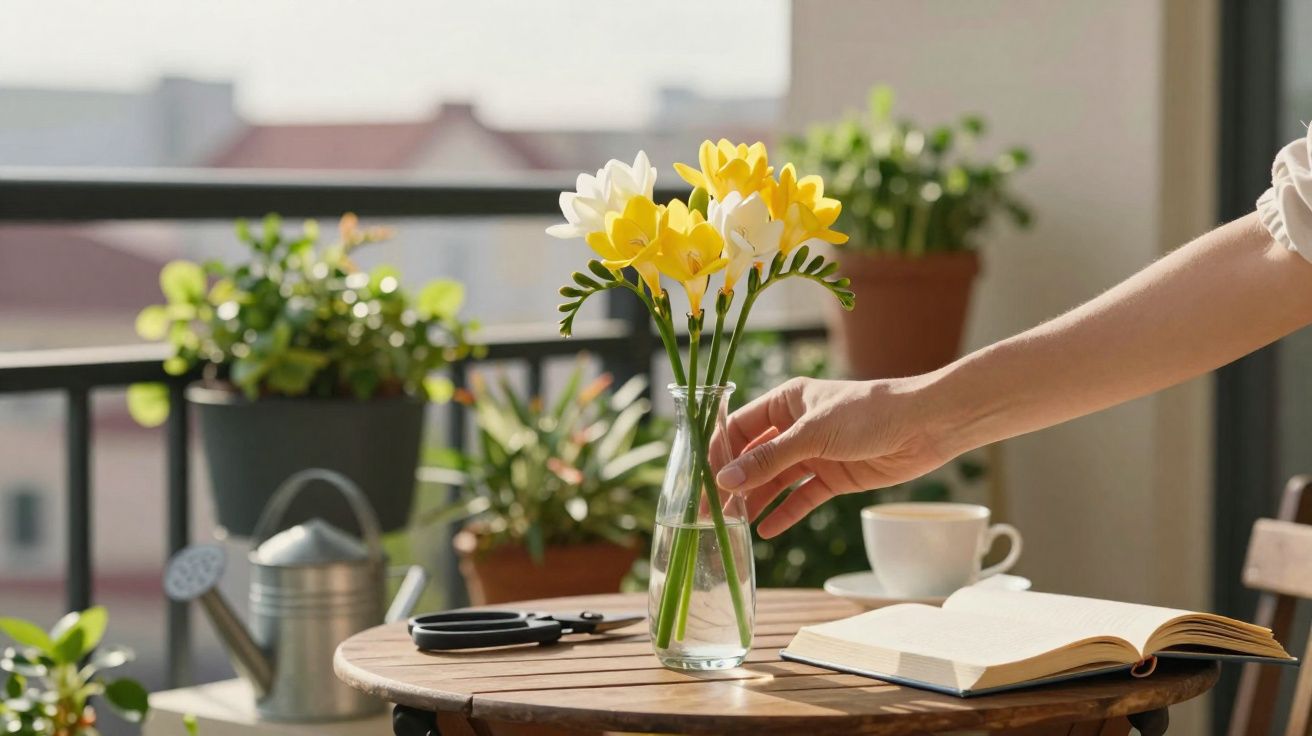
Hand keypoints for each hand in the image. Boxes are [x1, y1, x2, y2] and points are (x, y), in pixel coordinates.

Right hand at [713, 376, 954, 537]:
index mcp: (786, 402)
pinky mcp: (834, 477)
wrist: (925, 425)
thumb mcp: (813, 434)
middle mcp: (796, 427)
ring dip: (755, 501)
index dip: (718, 453)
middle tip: (708, 512)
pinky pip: (802, 497)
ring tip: (732, 526)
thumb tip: (725, 480)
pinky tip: (767, 531)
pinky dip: (785, 512)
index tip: (699, 480)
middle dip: (732, 483)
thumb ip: (770, 460)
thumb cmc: (869, 413)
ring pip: (775, 480)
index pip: (739, 428)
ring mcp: (815, 453)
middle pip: (753, 457)